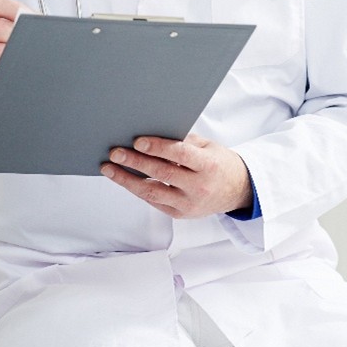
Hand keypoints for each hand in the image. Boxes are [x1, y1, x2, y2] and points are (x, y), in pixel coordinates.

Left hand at [101, 133, 251, 218]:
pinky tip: (124, 179)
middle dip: (135, 162)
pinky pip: (154, 201)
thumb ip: (183, 141)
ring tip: (109, 168)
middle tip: (115, 153)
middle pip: (162, 173)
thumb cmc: (219, 163)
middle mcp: (199, 187)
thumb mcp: (207, 147)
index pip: (180, 155)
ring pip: (152, 192)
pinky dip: (137, 189)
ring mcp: (189, 204)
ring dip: (127, 180)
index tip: (137, 141)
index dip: (158, 147)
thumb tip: (152, 132)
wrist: (237, 191)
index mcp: (208, 166)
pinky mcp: (180, 214)